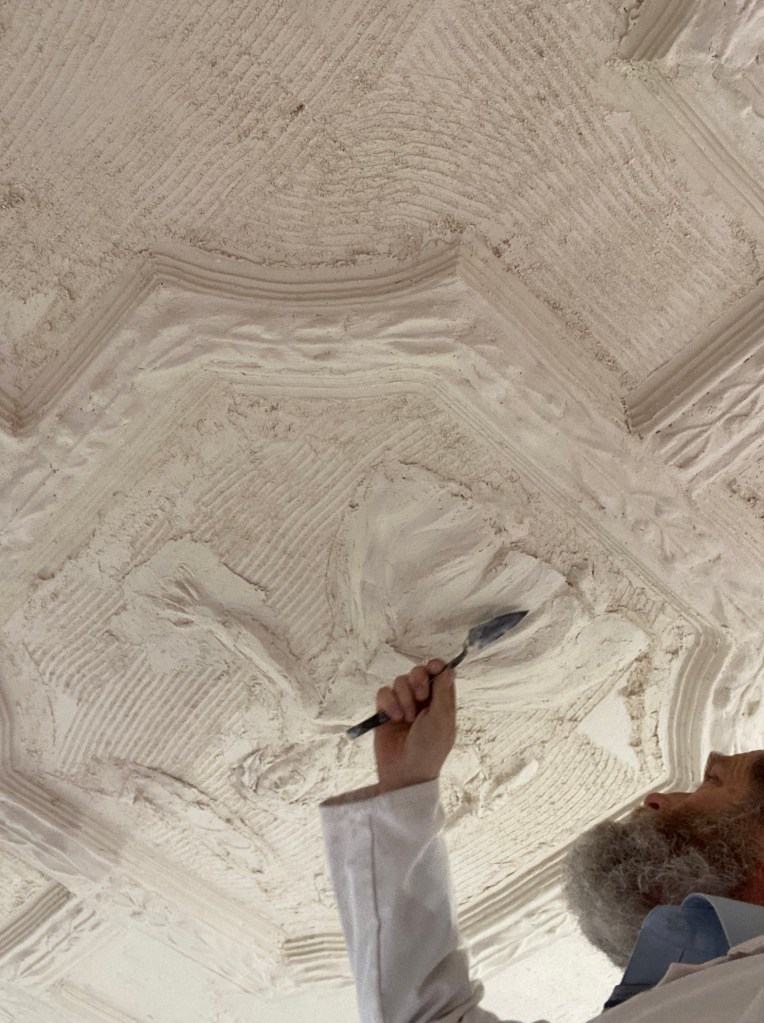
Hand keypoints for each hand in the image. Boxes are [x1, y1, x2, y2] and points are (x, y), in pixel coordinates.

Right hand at [374, 659, 456, 792]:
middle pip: (418, 673)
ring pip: (400, 681)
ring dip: (403, 697)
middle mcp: (422, 701)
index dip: (436, 667)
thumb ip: (443, 692)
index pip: (440, 675)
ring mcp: (402, 704)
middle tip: (421, 696)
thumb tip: (449, 669)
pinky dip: (388, 702)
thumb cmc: (429, 748)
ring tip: (406, 718)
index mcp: (441, 702)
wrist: (404, 772)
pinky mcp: (385, 711)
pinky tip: (393, 718)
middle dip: (418, 680)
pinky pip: (383, 692)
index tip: (432, 667)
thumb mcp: (441, 720)